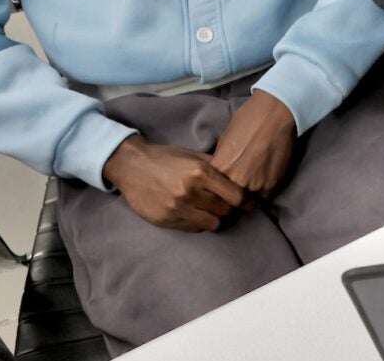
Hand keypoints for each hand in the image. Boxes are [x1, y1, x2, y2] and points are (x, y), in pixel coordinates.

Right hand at [102, 135, 248, 231]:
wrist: (132, 165)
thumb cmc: (167, 158)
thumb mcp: (194, 155)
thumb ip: (217, 166)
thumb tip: (241, 176)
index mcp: (201, 172)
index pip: (235, 196)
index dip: (247, 202)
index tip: (251, 205)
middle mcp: (190, 191)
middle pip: (225, 211)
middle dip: (230, 209)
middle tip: (228, 206)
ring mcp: (177, 208)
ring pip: (212, 223)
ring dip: (215, 218)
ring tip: (212, 211)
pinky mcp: (165, 220)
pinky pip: (193, 228)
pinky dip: (198, 223)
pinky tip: (195, 213)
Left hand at [210, 90, 297, 205]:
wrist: (274, 114)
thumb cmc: (247, 121)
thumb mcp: (224, 143)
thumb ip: (222, 163)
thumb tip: (220, 176)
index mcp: (218, 171)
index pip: (212, 195)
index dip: (217, 197)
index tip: (221, 196)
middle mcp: (234, 182)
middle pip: (229, 204)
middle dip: (231, 202)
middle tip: (235, 197)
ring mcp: (254, 186)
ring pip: (247, 204)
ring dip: (248, 199)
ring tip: (251, 191)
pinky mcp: (272, 185)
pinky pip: (264, 198)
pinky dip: (263, 194)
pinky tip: (263, 184)